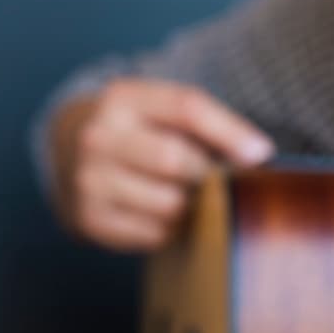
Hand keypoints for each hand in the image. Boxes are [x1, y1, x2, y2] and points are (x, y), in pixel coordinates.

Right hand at [49, 78, 273, 250]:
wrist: (72, 154)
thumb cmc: (141, 132)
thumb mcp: (165, 112)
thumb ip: (210, 123)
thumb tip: (258, 154)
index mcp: (123, 98)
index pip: (186, 107)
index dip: (230, 132)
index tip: (262, 153)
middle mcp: (98, 136)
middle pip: (177, 160)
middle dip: (205, 174)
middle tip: (211, 179)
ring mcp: (89, 179)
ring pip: (170, 205)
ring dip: (191, 207)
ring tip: (184, 195)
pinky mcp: (89, 219)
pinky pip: (155, 234)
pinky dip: (171, 230)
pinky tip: (161, 214)